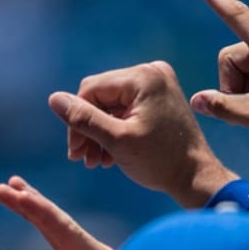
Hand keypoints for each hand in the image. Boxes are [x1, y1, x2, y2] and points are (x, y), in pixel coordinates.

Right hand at [0, 175, 114, 249]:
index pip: (63, 229)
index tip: (22, 196)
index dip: (41, 212)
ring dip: (32, 205)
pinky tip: (29, 212)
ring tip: (11, 188)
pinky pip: (56, 236)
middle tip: (4, 187)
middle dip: (30, 202)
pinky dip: (41, 220)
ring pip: (53, 224)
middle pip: (55, 220)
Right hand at [49, 61, 236, 206]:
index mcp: (143, 77)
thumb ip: (83, 119)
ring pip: (109, 105)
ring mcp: (156, 84)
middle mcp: (150, 72)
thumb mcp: (116, 140)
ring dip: (98, 133)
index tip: (75, 151)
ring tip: (95, 161)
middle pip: (99, 97)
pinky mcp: (157, 98)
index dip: (76, 120)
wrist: (194, 177)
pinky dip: (113, 131)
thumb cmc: (160, 160)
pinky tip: (108, 155)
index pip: (90, 90)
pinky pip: (124, 109)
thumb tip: (54, 100)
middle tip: (82, 158)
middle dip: (88, 129)